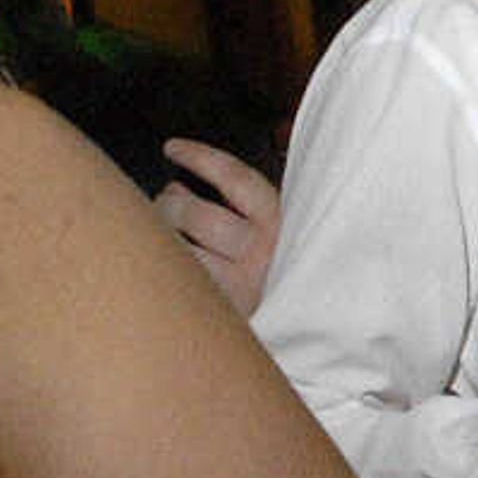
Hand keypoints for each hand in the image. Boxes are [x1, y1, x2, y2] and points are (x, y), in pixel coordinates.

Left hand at [152, 139, 281, 317]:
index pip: (235, 177)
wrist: (313, 328)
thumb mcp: (280, 231)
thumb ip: (242, 205)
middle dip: (169, 203)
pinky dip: (168, 269)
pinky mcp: (226, 312)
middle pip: (196, 214)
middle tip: (164, 204)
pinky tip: (169, 267)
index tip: (174, 148)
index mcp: (281, 222)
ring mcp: (243, 285)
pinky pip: (182, 283)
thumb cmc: (287, 272)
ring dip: (163, 237)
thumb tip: (180, 187)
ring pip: (181, 250)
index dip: (199, 157)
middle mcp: (264, 252)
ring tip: (163, 236)